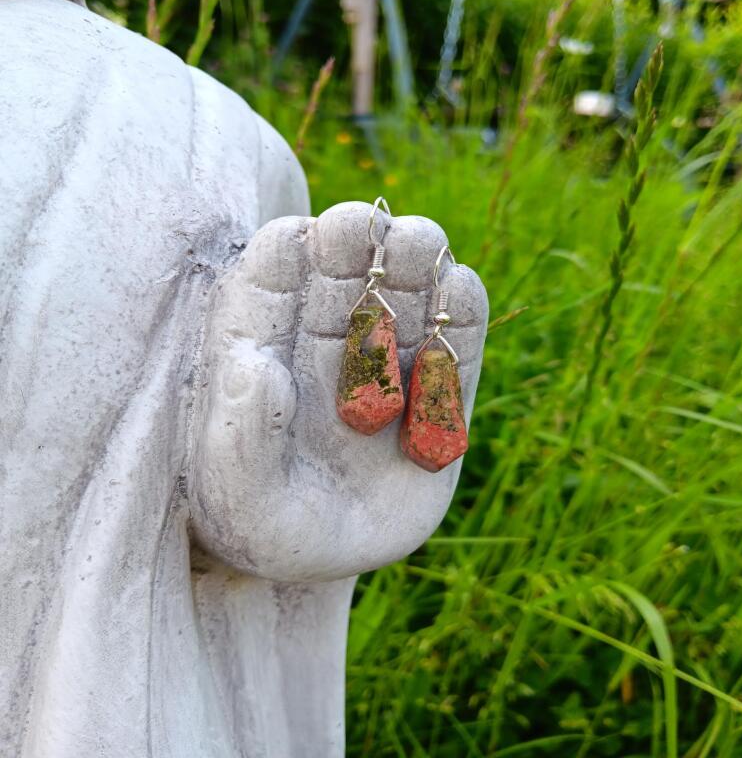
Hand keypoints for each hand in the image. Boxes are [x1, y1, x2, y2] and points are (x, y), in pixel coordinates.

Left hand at [189, 202, 487, 581]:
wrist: (324, 561)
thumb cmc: (262, 529)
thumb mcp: (236, 499)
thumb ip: (238, 435)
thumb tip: (257, 364)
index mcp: (265, 348)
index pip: (271, 279)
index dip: (284, 252)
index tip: (298, 239)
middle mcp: (324, 344)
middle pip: (343, 270)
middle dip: (355, 240)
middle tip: (370, 224)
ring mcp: (384, 363)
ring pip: (405, 291)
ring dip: (414, 263)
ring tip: (421, 246)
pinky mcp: (435, 391)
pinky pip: (454, 339)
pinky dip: (461, 312)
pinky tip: (458, 292)